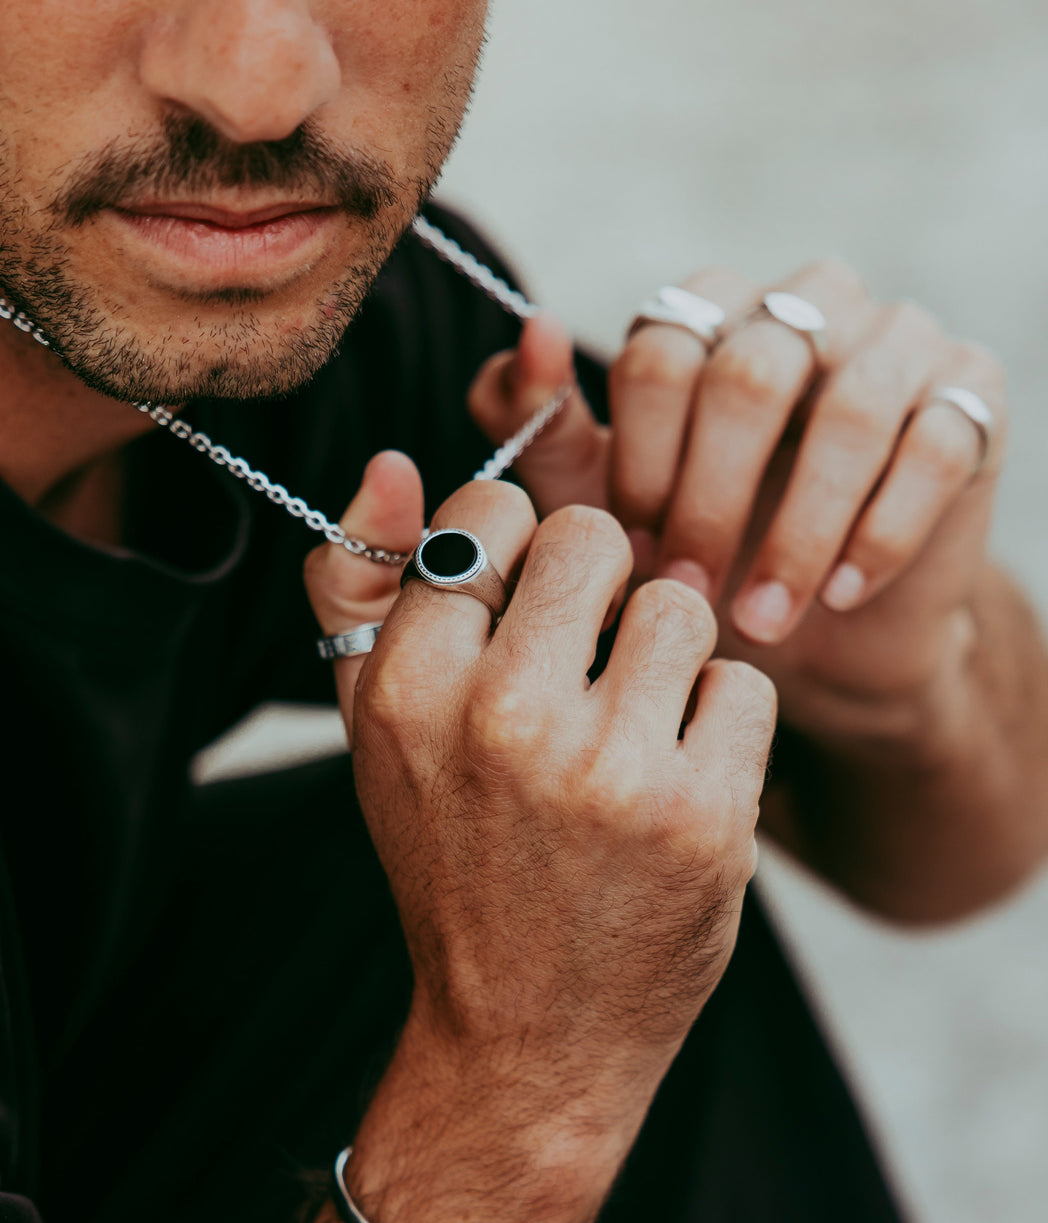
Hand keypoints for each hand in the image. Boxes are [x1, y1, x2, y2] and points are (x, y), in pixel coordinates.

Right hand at [305, 472, 774, 1110]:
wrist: (527, 1033)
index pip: (492, 511)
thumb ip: (359, 589)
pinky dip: (719, 724)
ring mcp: (609, 768)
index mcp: (410, 687)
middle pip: (598, 536)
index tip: (524, 608)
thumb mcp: (376, 733)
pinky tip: (678, 781)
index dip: (520, 548)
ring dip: (666, 660)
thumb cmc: (455, 863)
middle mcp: (503, 718)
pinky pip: (744, 683)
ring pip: (681, 606)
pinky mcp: (700, 813)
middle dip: (601, 590)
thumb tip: (391, 462)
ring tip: (631, 731)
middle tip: (586, 666)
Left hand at [468, 265, 1006, 736]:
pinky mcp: (972, 401)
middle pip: (750, 372)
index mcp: (715, 312)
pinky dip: (879, 535)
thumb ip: (547, 427)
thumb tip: (528, 335)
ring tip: (762, 621)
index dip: (641, 459)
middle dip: (711, 500)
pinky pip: (934, 448)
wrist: (820, 638)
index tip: (630, 550)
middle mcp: (806, 305)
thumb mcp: (606, 503)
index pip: (662, 345)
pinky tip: (841, 596)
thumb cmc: (703, 559)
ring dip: (797, 533)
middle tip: (687, 590)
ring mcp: (898, 342)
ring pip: (849, 408)